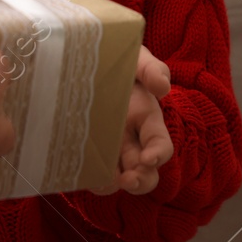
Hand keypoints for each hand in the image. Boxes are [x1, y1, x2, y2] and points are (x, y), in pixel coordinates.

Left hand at [91, 45, 172, 195]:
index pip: (160, 144)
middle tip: (129, 179)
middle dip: (142, 181)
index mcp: (145, 117)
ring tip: (106, 180)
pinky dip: (90, 179)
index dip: (158, 154)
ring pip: (119, 178)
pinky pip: (91, 173)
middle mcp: (129, 137)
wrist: (77, 56)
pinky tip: (82, 173)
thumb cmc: (112, 56)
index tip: (147, 158)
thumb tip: (163, 88)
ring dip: (116, 185)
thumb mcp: (134, 57)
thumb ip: (151, 68)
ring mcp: (107, 146)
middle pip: (145, 171)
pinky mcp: (84, 149)